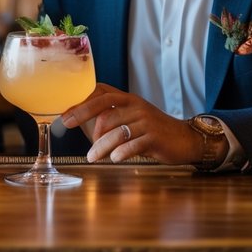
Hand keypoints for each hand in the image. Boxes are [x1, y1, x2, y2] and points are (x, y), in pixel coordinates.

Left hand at [61, 83, 200, 164]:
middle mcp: (136, 107)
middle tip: (69, 127)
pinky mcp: (154, 137)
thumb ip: (112, 118)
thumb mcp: (133, 118)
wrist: (185, 139)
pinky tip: (115, 159)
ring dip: (100, 147)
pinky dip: (120, 153)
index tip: (66, 115)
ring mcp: (146, 121)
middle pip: (105, 111)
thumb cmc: (154, 131)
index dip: (82, 103)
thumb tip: (82, 124)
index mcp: (129, 100)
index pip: (101, 93)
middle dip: (83, 118)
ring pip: (116, 132)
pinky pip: (132, 144)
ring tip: (92, 157)